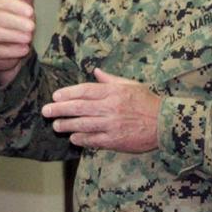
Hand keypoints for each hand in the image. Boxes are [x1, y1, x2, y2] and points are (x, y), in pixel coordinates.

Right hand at [0, 0, 36, 84]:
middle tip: (32, 27)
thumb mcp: (23, 11)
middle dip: (16, 23)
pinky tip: (23, 50)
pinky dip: (10, 51)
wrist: (10, 51)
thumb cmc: (16, 26)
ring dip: (13, 36)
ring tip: (28, 39)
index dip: (16, 7)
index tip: (31, 12)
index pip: (2, 4)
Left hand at [42, 68, 160, 152]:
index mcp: (114, 92)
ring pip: (82, 125)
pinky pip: (92, 140)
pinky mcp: (115, 140)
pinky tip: (73, 138)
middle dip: (59, 109)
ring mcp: (112, 125)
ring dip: (66, 125)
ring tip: (56, 125)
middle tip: (45, 111)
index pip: (85, 91)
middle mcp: (111, 107)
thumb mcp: (132, 85)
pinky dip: (81, 139)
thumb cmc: (148, 102)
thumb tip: (96, 72)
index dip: (68, 93)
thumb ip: (111, 79)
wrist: (165, 123)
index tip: (56, 96)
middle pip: (79, 107)